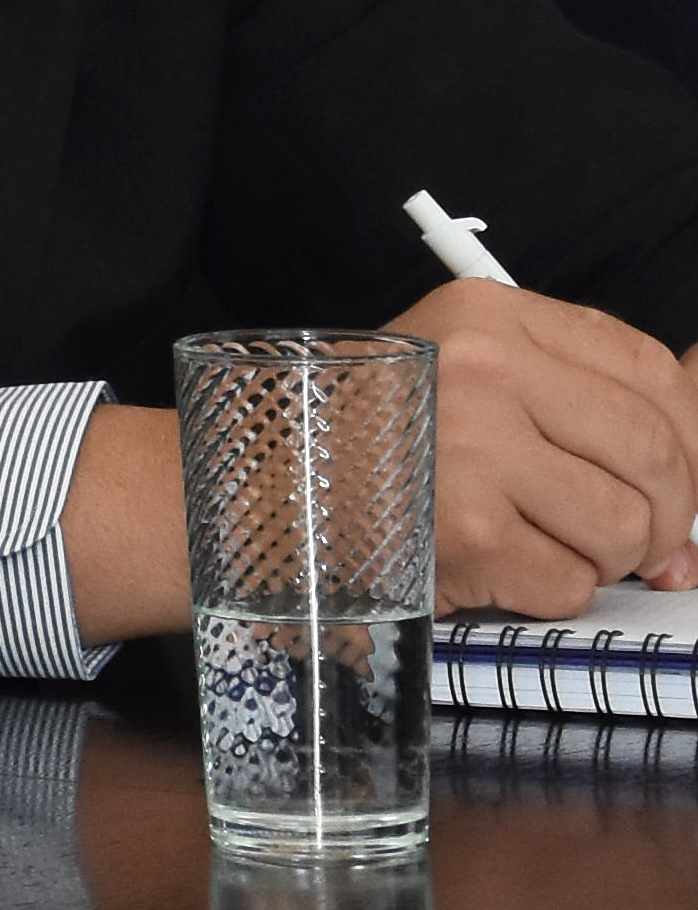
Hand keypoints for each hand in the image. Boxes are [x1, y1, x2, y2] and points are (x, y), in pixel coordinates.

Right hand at [392, 278, 697, 611]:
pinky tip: (501, 568)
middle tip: (639, 540)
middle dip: (664, 514)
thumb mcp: (461, 369)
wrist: (255, 491)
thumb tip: (694, 471)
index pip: (652, 374)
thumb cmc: (366, 432)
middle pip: (656, 453)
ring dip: (604, 557)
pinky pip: (569, 582)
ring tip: (547, 545)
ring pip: (625, 526)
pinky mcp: (463, 535)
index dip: (687, 437)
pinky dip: (550, 591)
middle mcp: (484, 374)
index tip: (675, 478)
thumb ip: (570, 393)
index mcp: (489, 319)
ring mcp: (472, 454)